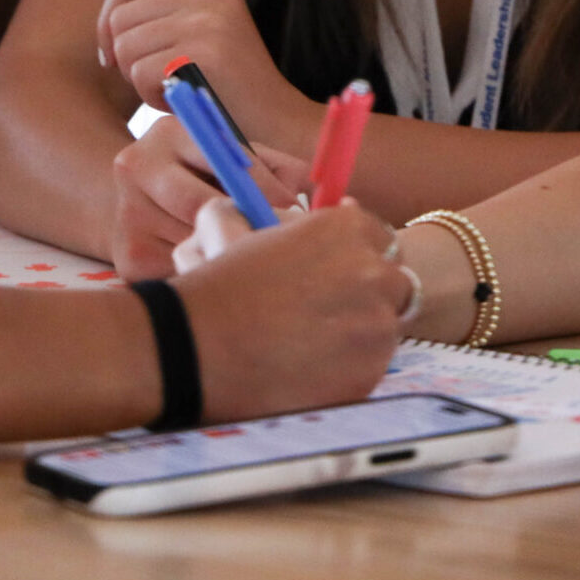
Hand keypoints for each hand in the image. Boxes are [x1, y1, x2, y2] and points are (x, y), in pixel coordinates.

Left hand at [98, 0, 299, 137]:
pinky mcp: (207, 50)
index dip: (109, 18)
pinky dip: (151, 96)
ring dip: (138, 79)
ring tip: (177, 89)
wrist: (275, 123)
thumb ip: (161, 13)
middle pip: (121, 17)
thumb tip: (105, 21)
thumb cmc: (224, 86)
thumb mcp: (199, 32)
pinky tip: (182, 100)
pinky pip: (139, 73)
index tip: (117, 56)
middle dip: (124, 57)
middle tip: (160, 79)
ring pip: (124, 46)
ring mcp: (211, 17)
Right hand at [110, 114, 309, 279]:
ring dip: (228, 250)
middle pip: (201, 206)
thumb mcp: (239, 156)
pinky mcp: (127, 256)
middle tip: (277, 237)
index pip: (222, 161)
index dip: (264, 189)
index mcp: (171, 132)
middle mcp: (136, 166)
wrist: (146, 198)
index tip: (294, 209)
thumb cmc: (210, 174)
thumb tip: (309, 195)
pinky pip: (182, 271)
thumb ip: (277, 167)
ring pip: (194, 242)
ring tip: (253, 252)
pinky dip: (209, 270)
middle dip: (244, 224)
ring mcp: (126, 213)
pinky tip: (220, 264)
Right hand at [172, 199, 410, 420]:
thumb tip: (324, 208)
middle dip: (366, 295)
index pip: (379, 238)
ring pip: (384, 325)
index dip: (358, 257)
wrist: (187, 353)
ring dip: (359, 332)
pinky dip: (349, 368)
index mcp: (346, 227)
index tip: (337, 275)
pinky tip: (310, 370)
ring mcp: (376, 324)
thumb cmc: (210, 288)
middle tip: (326, 314)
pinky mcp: (369, 371)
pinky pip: (371, 364)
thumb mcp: (237, 227)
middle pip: (392, 282)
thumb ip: (279, 212)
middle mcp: (373, 271)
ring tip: (312, 345)